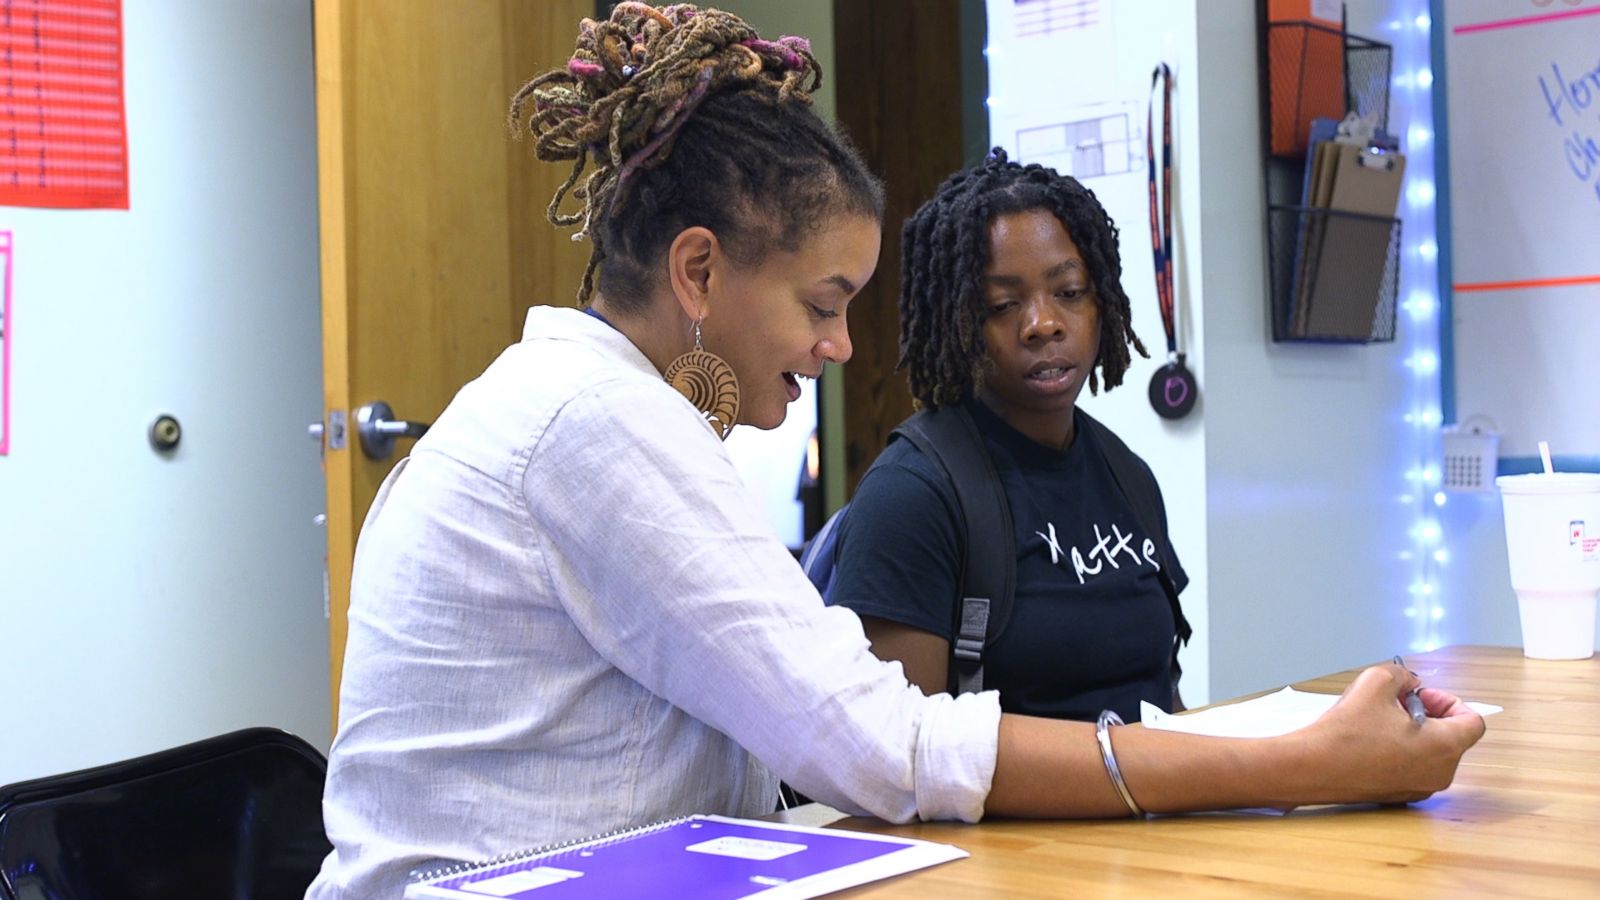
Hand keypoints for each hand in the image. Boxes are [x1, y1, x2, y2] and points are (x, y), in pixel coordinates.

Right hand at [1291, 663, 1485, 805]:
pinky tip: (1371, 742)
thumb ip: (1403, 674)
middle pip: (1452, 736)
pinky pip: (1414, 768)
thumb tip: (1409, 682)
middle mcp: (1441, 772)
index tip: (1420, 695)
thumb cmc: (1346, 730)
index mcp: (1444, 745)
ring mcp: (1422, 788)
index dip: (1448, 701)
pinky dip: (1402, 752)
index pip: (1473, 721)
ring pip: (1432, 753)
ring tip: (1379, 722)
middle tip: (1395, 704)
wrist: (1312, 767)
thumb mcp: (1376, 682)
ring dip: (1414, 732)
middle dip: (1428, 714)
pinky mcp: (1401, 796)